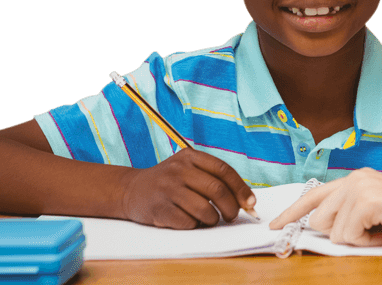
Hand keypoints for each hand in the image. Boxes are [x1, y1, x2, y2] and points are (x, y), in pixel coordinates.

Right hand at [119, 148, 254, 228]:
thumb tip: (247, 201)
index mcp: (190, 156)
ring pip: (204, 209)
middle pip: (217, 190)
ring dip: (213, 219)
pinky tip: (190, 221)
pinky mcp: (159, 209)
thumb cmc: (170, 182)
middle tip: (232, 216)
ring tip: (209, 219)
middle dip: (231, 207)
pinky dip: (195, 225)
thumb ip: (214, 179)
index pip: (223, 170)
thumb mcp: (188, 170)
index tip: (250, 203)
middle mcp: (178, 170)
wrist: (131, 190)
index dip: (241, 188)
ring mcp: (167, 189)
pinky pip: (188, 222)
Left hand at [269, 168, 381, 245]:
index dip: (291, 212)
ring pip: (334, 231)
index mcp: (357, 178)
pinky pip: (349, 236)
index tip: (273, 226)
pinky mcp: (366, 201)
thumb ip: (353, 213)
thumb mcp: (380, 211)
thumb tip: (325, 229)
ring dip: (360, 239)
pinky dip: (370, 241)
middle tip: (375, 231)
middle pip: (320, 219)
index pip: (313, 194)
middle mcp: (354, 178)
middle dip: (342, 234)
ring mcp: (359, 187)